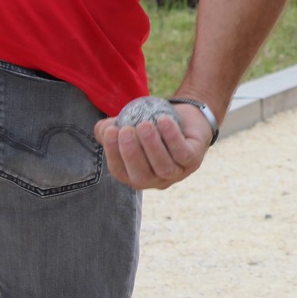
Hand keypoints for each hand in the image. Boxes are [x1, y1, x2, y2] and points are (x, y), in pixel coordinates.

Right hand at [94, 102, 209, 189]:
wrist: (187, 117)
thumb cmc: (153, 124)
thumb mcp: (129, 124)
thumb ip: (111, 127)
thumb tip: (104, 130)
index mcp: (136, 175)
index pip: (120, 172)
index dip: (113, 154)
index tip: (111, 131)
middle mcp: (156, 180)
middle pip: (142, 176)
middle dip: (132, 154)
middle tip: (126, 130)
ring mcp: (177, 173)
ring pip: (163, 167)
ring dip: (152, 146)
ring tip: (144, 125)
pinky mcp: (193, 161)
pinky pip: (182, 154)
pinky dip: (172, 138)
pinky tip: (163, 120)